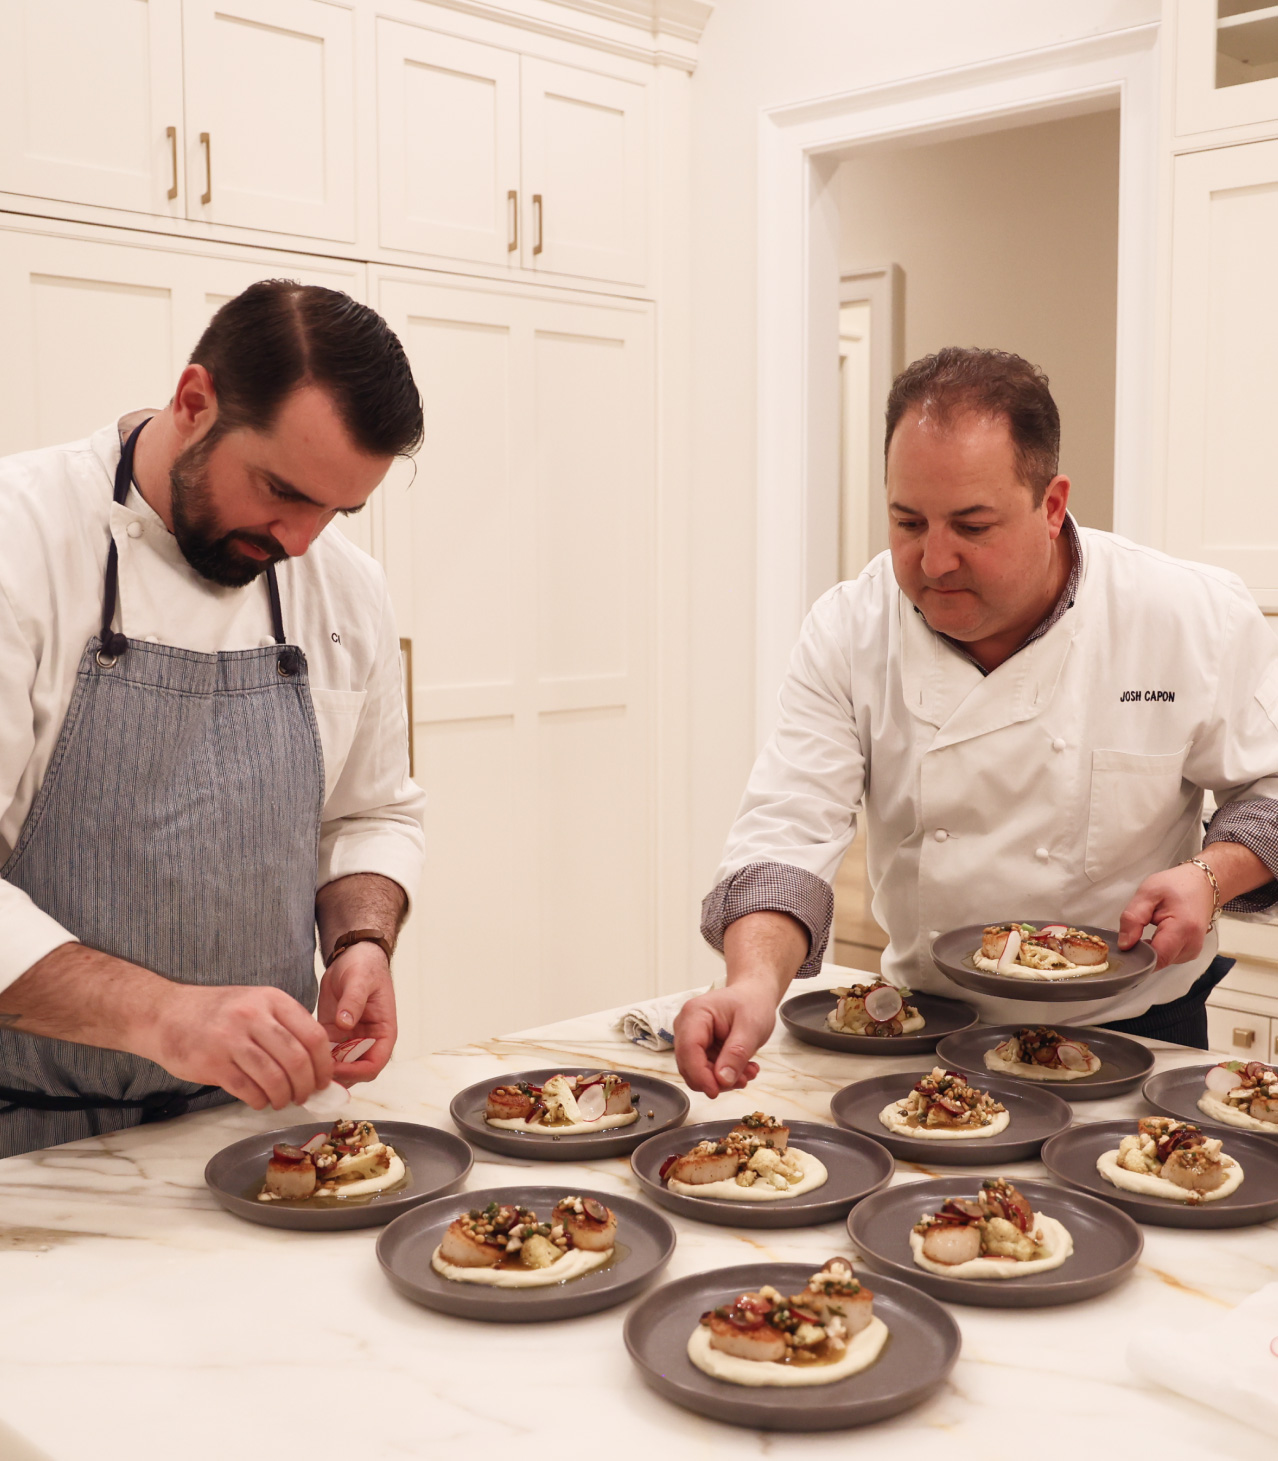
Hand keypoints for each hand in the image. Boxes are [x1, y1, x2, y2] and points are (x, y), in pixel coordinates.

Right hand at [142, 984, 333, 1110]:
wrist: (166, 1013)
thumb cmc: (218, 1012)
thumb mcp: (256, 1003)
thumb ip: (285, 1025)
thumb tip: (316, 1062)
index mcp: (272, 1000)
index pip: (313, 1035)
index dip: (323, 1064)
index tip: (324, 1079)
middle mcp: (253, 1016)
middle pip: (296, 1060)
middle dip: (307, 1085)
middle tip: (305, 1095)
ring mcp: (231, 1039)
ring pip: (274, 1078)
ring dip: (284, 1097)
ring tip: (283, 1100)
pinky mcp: (212, 1063)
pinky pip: (247, 1090)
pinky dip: (260, 1101)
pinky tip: (261, 1101)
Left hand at [316, 941, 396, 1084]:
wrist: (352, 955)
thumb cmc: (365, 966)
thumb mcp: (360, 979)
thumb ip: (354, 1001)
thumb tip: (346, 1023)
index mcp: (383, 1032)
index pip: (374, 1065)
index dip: (355, 1072)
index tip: (333, 1068)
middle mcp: (368, 1040)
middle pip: (355, 1072)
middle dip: (336, 1076)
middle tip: (311, 1072)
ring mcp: (350, 1039)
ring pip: (338, 1067)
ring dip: (323, 1069)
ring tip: (302, 1065)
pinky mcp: (334, 1034)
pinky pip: (324, 1053)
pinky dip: (313, 1056)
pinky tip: (299, 1052)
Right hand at [674, 984, 771, 1097]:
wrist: (754, 996)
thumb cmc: (752, 1003)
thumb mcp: (751, 1027)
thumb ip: (736, 1053)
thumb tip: (722, 1080)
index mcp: (695, 1014)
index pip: (688, 1050)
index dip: (700, 1074)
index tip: (716, 1092)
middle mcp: (685, 1026)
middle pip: (689, 1064)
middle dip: (715, 1079)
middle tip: (744, 1080)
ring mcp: (690, 1038)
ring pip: (697, 1072)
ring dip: (723, 1079)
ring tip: (749, 1072)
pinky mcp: (698, 1048)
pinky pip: (705, 1070)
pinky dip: (724, 1075)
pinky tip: (744, 1069)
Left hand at [1119, 863, 1215, 970]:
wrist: (1202, 885)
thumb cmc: (1175, 885)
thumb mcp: (1147, 893)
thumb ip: (1133, 918)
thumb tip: (1124, 945)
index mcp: (1183, 929)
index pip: (1156, 958)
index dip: (1136, 955)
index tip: (1123, 946)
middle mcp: (1192, 946)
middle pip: (1157, 961)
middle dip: (1140, 952)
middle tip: (1132, 931)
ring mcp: (1193, 951)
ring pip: (1161, 961)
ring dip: (1149, 950)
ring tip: (1147, 928)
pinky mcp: (1191, 952)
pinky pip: (1168, 957)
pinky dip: (1157, 949)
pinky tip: (1155, 934)